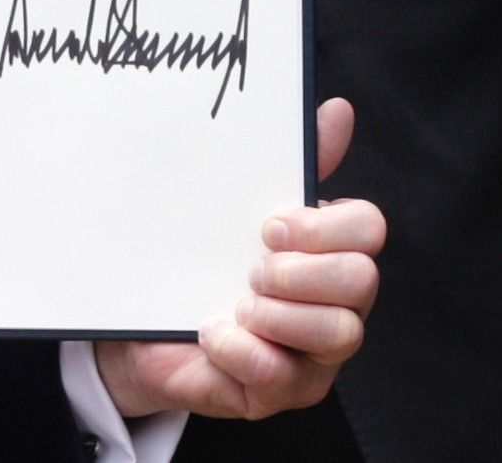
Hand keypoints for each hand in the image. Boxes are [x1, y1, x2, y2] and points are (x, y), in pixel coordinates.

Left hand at [100, 99, 385, 420]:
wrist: (133, 322)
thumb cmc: (193, 259)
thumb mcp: (229, 206)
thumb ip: (283, 164)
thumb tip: (336, 109)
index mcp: (328, 250)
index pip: (368, 228)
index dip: (323, 225)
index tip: (269, 224)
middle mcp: (335, 302)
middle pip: (362, 281)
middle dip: (299, 271)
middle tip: (250, 268)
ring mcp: (315, 353)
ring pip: (340, 333)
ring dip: (277, 313)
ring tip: (234, 303)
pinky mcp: (282, 392)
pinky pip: (283, 377)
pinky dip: (242, 350)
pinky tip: (210, 332)